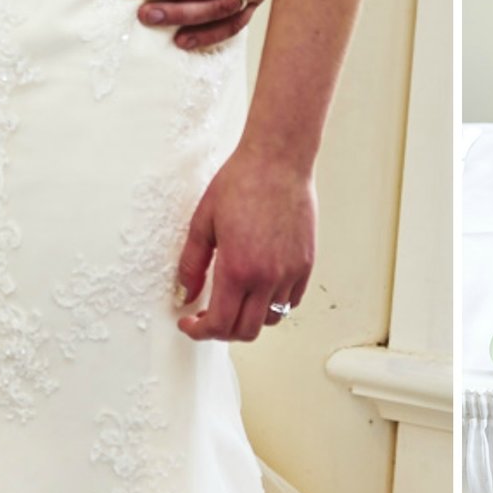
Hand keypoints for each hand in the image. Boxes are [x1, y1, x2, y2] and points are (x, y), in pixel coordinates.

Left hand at [175, 144, 315, 340]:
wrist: (278, 161)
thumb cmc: (241, 182)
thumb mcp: (203, 222)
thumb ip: (192, 264)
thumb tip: (185, 293)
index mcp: (237, 269)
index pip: (219, 324)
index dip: (199, 331)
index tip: (189, 323)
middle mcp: (267, 277)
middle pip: (245, 331)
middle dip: (221, 331)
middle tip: (207, 317)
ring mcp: (290, 273)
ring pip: (270, 320)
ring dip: (248, 319)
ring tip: (234, 301)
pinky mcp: (306, 264)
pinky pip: (290, 301)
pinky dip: (272, 305)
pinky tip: (257, 288)